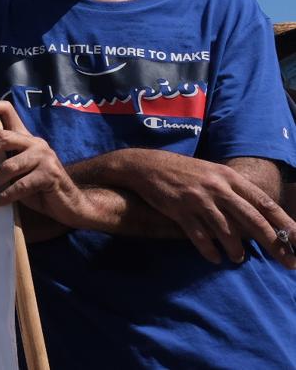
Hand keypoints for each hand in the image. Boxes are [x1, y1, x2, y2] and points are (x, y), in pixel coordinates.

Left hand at [0, 101, 88, 226]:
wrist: (69, 204)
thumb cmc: (38, 187)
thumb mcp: (18, 170)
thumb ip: (3, 159)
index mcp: (25, 137)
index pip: (7, 109)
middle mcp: (35, 142)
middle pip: (2, 137)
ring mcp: (44, 157)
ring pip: (9, 166)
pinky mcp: (49, 175)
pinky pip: (20, 185)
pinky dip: (3, 196)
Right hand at [105, 149, 295, 267]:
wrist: (146, 165)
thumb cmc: (184, 172)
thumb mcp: (213, 173)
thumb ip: (235, 192)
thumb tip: (260, 216)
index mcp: (229, 177)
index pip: (264, 202)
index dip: (284, 223)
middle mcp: (217, 187)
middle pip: (252, 219)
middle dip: (273, 243)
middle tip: (287, 261)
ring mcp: (198, 199)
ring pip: (226, 230)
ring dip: (236, 249)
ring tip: (239, 258)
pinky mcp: (179, 210)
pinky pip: (199, 236)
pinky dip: (209, 250)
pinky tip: (215, 258)